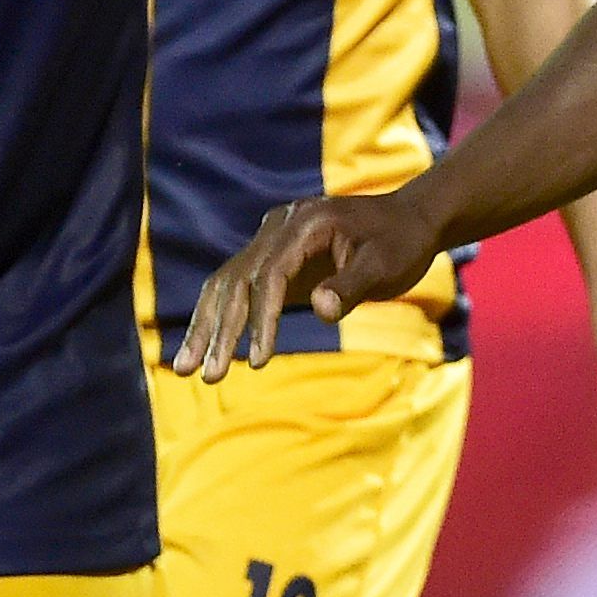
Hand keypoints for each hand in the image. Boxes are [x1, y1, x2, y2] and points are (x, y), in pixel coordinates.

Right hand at [173, 188, 444, 379]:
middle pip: (238, 278)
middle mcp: (281, 225)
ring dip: (207, 325)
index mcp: (306, 222)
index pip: (270, 274)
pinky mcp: (276, 257)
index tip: (257, 361)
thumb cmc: (402, 244)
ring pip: (228, 282)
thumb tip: (320, 310)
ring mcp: (273, 239)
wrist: (410, 220)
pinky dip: (221, 317)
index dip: (261, 319)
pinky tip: (207, 348)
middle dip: (219, 329)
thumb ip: (351, 287)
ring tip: (185, 369)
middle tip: (205, 376)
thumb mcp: (386, 266)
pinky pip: (240, 286)